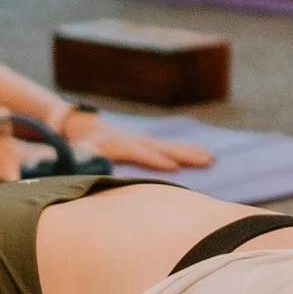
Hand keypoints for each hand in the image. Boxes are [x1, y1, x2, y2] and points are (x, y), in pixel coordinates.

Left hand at [77, 116, 212, 176]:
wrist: (87, 126)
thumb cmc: (83, 144)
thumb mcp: (81, 148)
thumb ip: (86, 154)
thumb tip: (90, 155)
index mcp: (121, 145)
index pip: (142, 153)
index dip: (156, 160)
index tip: (173, 167)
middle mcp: (138, 141)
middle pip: (164, 148)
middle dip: (185, 154)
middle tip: (206, 159)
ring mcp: (146, 140)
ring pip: (172, 146)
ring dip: (192, 152)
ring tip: (211, 157)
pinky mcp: (150, 142)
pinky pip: (172, 146)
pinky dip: (189, 149)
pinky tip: (204, 153)